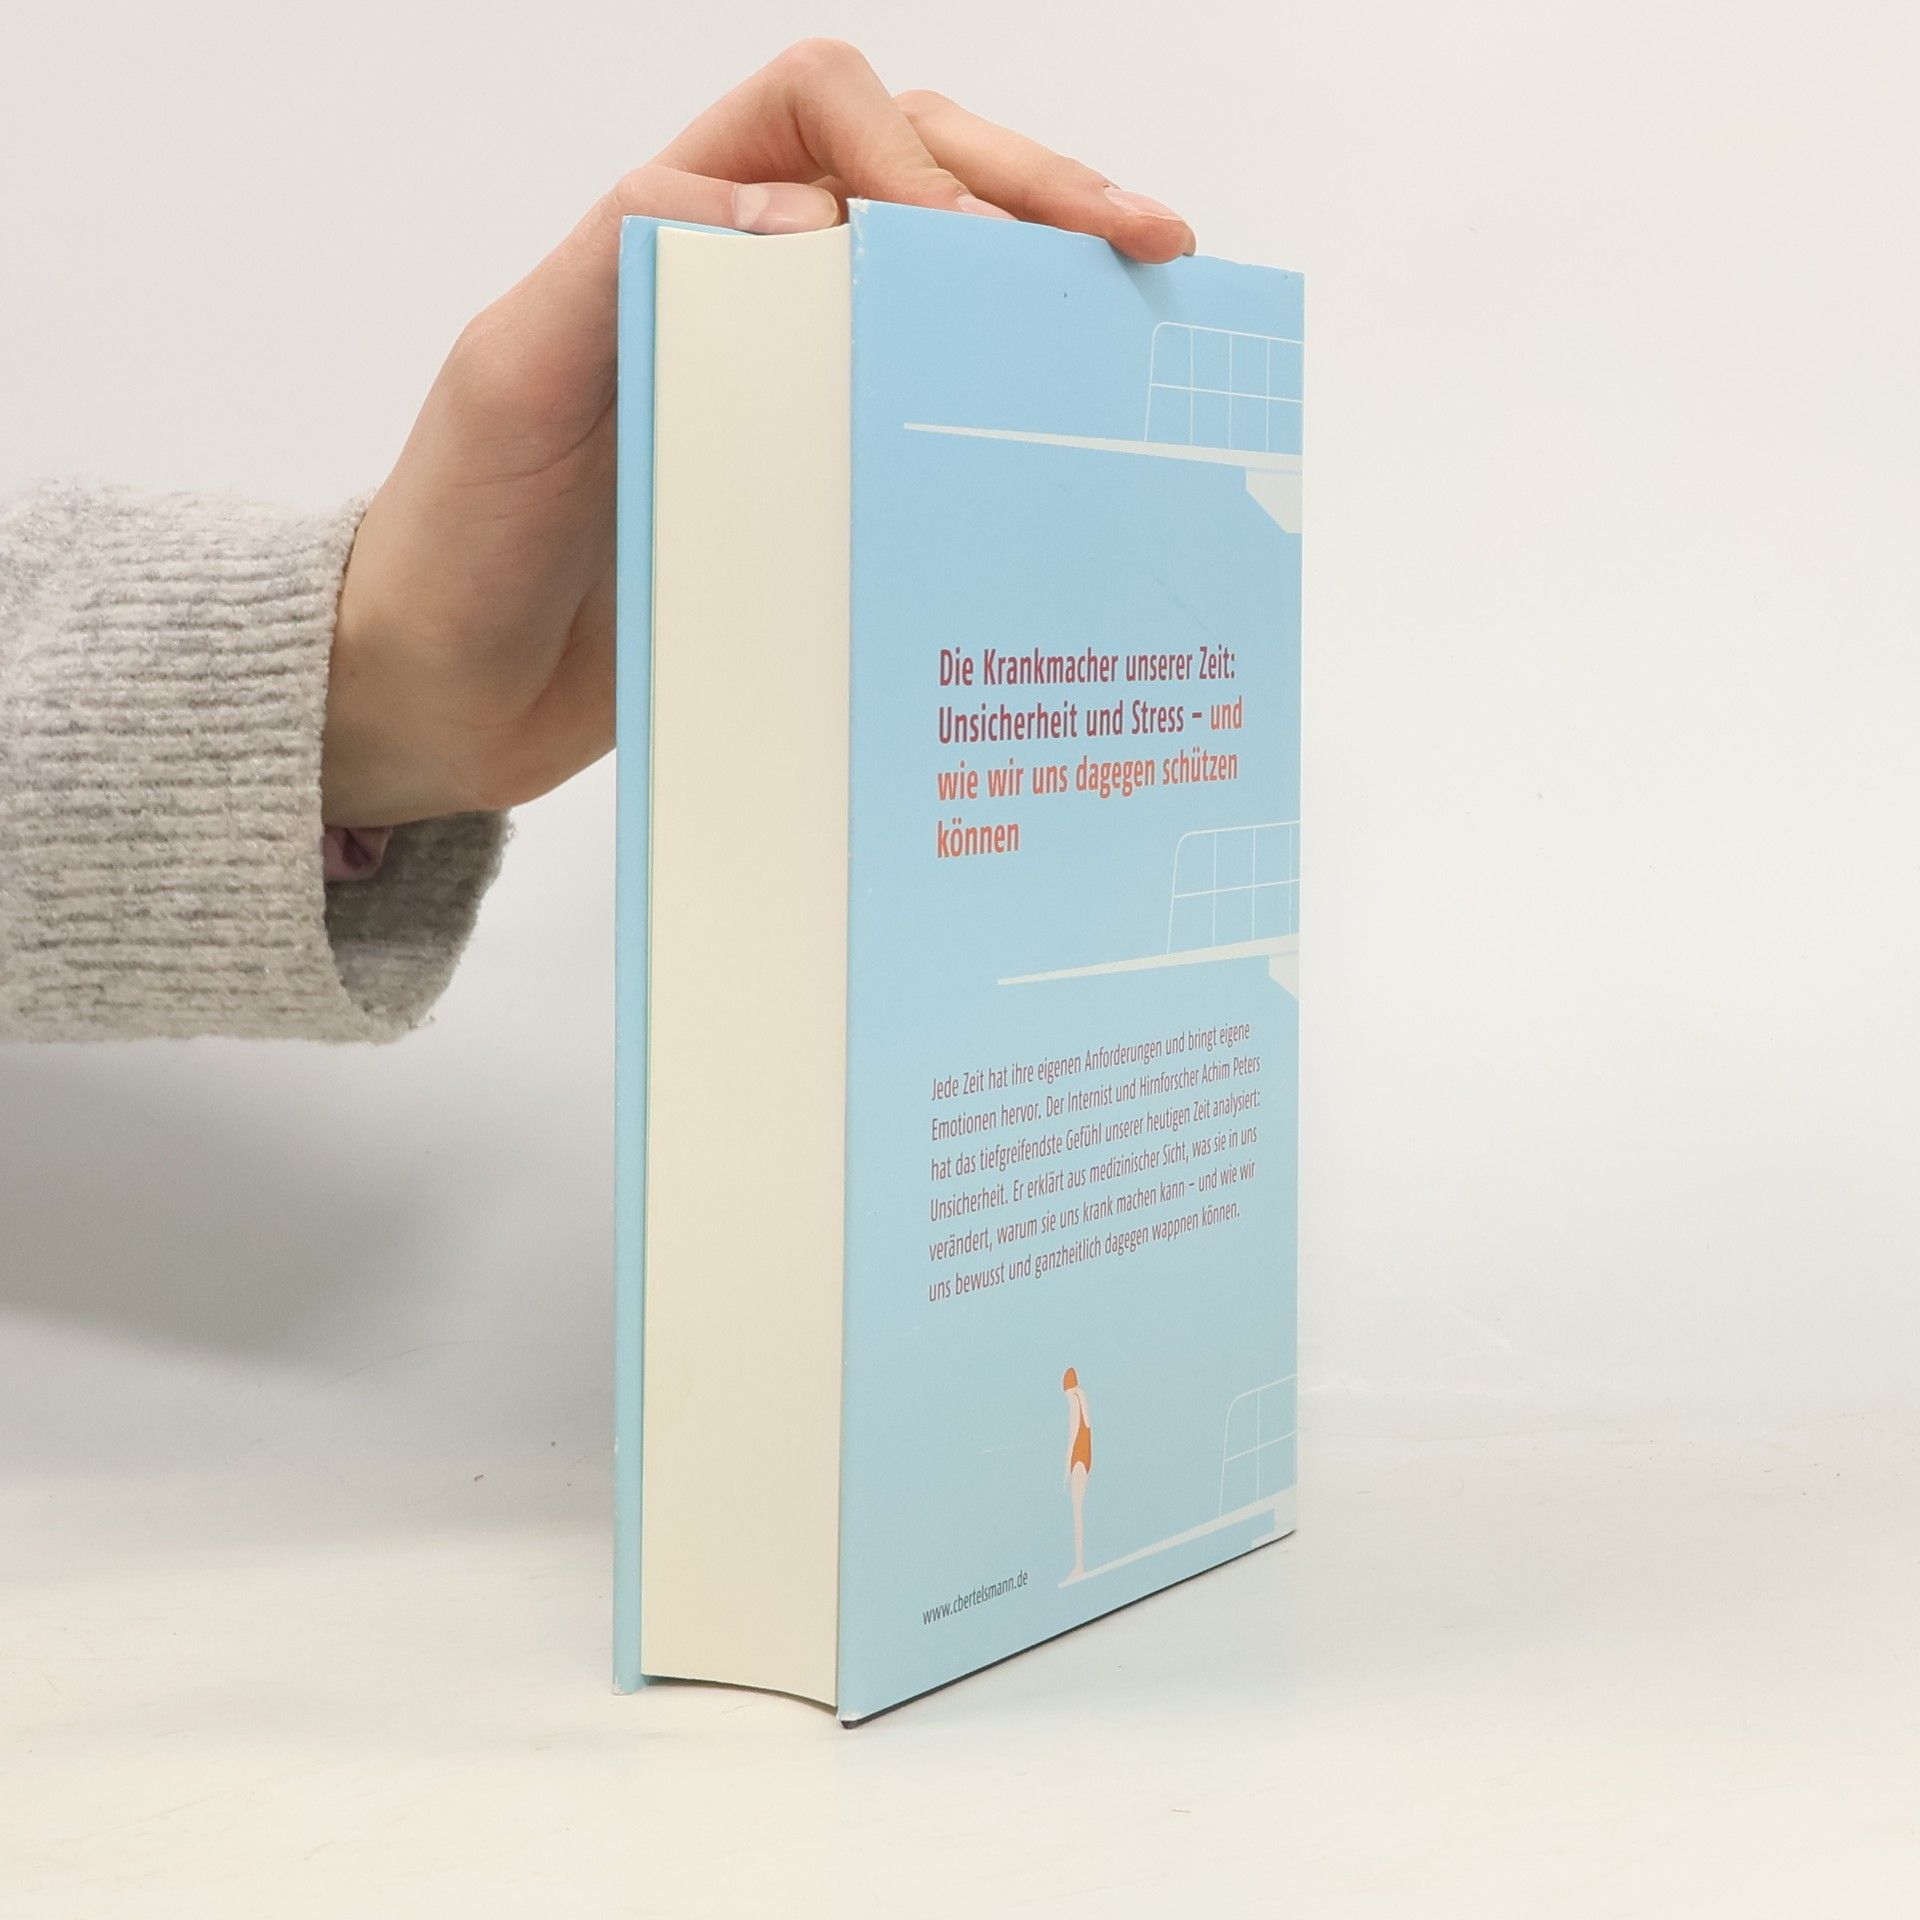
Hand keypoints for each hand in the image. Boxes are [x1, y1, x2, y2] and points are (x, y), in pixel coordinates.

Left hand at [323, 40, 1196, 825]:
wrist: (438, 696)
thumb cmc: (453, 537)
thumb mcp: (515, 377)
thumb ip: (627, 263)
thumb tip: (795, 210)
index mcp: (670, 229)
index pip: (822, 113)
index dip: (916, 155)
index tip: (976, 255)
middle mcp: (744, 292)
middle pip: (917, 180)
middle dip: (1040, 193)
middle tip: (1149, 249)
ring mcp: (787, 394)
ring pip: (939, 298)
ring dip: (1043, 294)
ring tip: (1144, 323)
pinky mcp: (810, 493)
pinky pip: (922, 426)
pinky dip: (1003, 421)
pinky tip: (1072, 451)